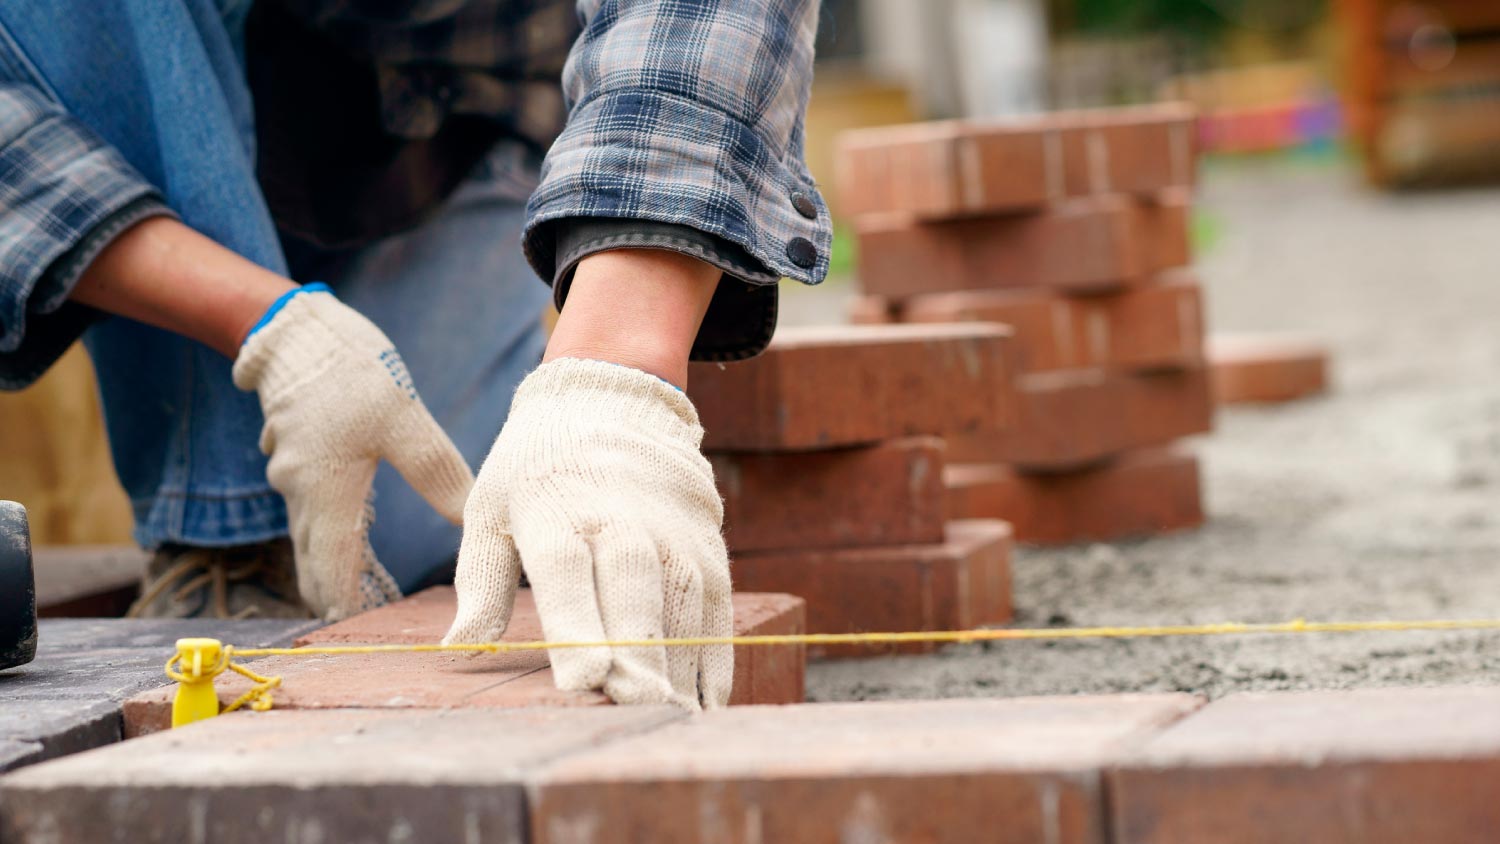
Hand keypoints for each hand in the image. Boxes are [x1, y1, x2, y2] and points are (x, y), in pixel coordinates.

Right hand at [232, 286, 474, 618]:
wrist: (291, 327)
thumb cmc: (348, 371)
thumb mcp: (404, 421)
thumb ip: (438, 472)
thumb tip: (471, 517)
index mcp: (327, 495)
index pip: (330, 573)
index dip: (345, 607)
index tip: (360, 635)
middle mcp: (301, 493)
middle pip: (313, 562)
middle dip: (336, 593)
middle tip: (366, 620)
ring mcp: (291, 472)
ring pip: (310, 534)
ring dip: (332, 563)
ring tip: (362, 588)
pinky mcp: (294, 452)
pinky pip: (309, 505)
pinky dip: (328, 528)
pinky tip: (353, 528)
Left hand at [443, 357, 732, 709]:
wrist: (614, 397)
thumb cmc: (535, 468)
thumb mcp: (490, 508)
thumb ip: (479, 582)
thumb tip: (457, 649)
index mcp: (556, 511)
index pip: (567, 572)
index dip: (578, 628)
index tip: (584, 683)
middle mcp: (622, 520)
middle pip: (633, 591)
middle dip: (638, 655)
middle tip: (636, 712)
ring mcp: (673, 533)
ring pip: (682, 605)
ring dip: (680, 668)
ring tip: (670, 724)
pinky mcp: (708, 546)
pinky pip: (718, 609)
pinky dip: (714, 659)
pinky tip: (704, 705)